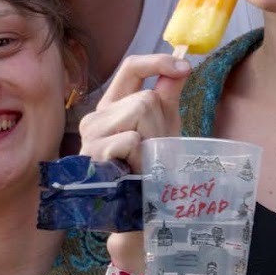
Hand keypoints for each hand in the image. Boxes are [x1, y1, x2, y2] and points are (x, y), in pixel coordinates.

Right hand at [78, 53, 191, 169]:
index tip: (185, 66)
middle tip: (154, 152)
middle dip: (160, 124)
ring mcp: (91, 136)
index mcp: (112, 106)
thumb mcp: (163, 127)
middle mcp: (96, 117)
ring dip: (152, 141)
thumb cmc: (150, 169)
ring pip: (139, 113)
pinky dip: (141, 156)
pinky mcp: (93, 155)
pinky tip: (134, 172)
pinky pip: (131, 139)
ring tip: (143, 163)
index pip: (130, 68)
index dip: (157, 62)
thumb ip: (168, 96)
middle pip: (144, 98)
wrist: (139, 212)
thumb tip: (182, 64)